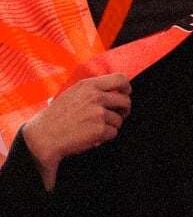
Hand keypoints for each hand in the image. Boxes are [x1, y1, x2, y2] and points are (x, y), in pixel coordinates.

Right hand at [23, 73, 131, 189]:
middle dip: (123, 110)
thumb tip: (115, 90)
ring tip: (94, 128)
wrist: (42, 137)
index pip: (120, 79)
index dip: (126, 88)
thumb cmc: (55, 118)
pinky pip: (113, 133)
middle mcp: (95, 96)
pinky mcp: (99, 128)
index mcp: (88, 85)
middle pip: (125, 100)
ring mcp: (98, 113)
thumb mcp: (72, 94)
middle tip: (116, 116)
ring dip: (111, 126)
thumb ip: (92, 90)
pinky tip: (92, 136)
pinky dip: (105, 137)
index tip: (125, 94)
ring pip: (119, 119)